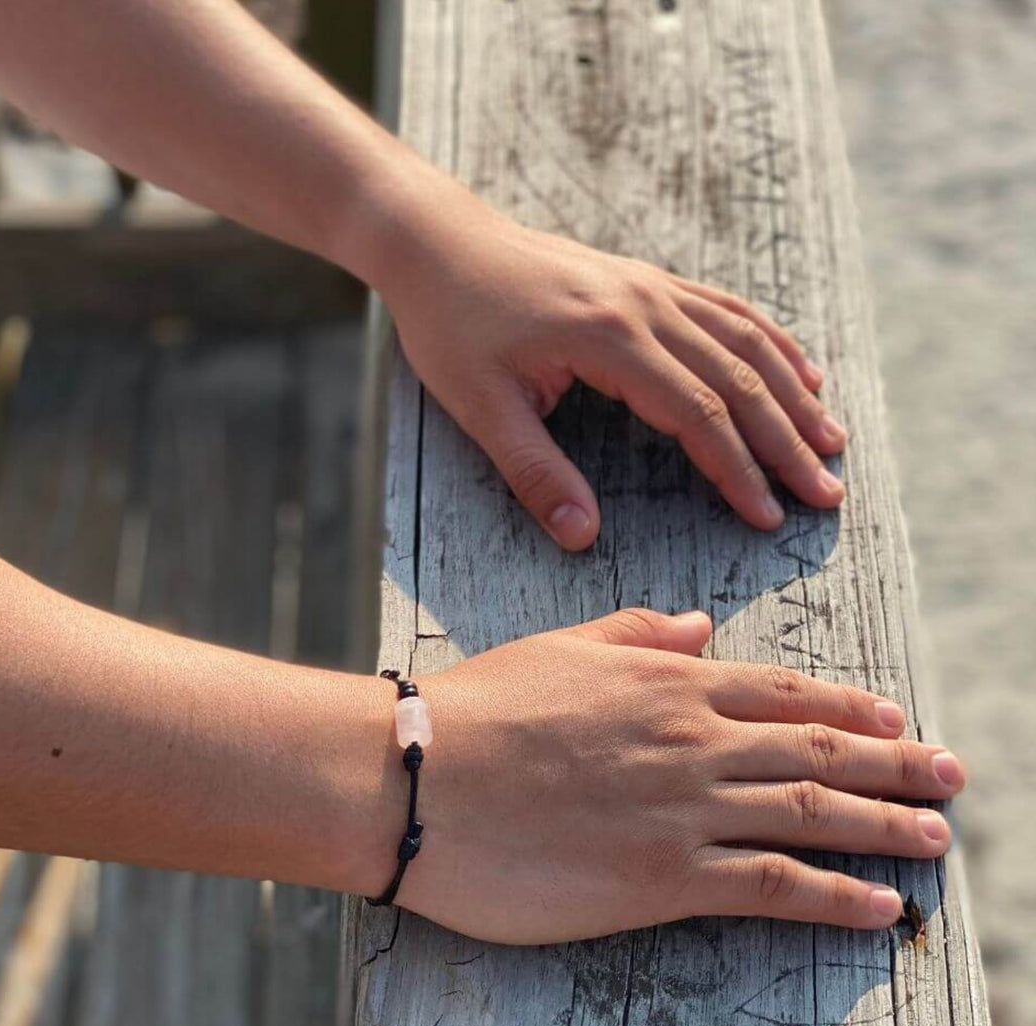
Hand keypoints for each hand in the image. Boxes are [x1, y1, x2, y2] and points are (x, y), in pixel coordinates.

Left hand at [381, 199, 846, 550]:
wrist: (439, 241)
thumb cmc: (452, 325)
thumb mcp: (480, 407)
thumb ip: (535, 473)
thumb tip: (583, 537)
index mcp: (609, 340)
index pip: (697, 413)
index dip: (738, 469)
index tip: (770, 516)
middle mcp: (645, 306)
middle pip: (739, 378)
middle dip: (787, 441)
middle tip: (828, 491)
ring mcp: (651, 285)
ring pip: (745, 340)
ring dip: (793, 393)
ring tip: (832, 439)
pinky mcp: (646, 278)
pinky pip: (726, 308)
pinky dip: (770, 340)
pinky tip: (799, 369)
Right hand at [388, 609, 963, 944]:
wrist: (422, 774)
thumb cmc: (481, 707)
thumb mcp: (560, 648)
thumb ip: (636, 634)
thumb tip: (698, 626)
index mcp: (667, 682)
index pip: (783, 692)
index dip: (848, 706)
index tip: (894, 717)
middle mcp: (693, 740)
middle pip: (817, 750)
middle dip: (894, 763)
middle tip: (951, 773)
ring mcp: (685, 809)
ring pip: (811, 812)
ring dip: (885, 825)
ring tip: (936, 835)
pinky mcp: (664, 878)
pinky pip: (771, 886)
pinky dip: (833, 896)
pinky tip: (878, 907)